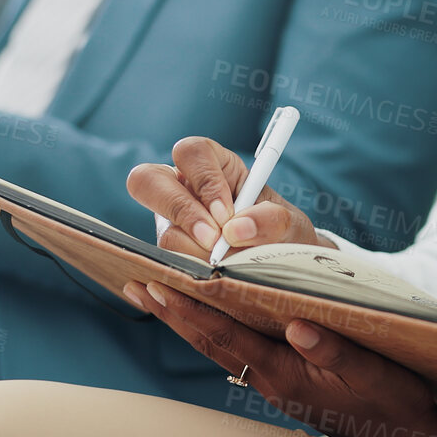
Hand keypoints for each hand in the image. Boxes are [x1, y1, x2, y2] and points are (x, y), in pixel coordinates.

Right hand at [125, 136, 325, 259]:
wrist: (282, 267)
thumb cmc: (281, 234)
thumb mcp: (290, 224)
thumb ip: (272, 220)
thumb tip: (235, 229)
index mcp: (213, 166)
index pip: (191, 153)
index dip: (204, 181)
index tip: (227, 213)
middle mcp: (183, 190)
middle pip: (147, 180)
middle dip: (179, 210)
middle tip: (212, 240)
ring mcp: (171, 225)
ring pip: (162, 233)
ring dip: (195, 253)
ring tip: (228, 266)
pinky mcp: (170, 257)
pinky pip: (164, 265)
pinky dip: (190, 275)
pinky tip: (214, 283)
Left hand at [125, 279, 436, 436]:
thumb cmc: (395, 403)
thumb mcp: (376, 373)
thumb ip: (337, 350)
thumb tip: (297, 326)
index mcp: (287, 374)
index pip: (227, 335)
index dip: (191, 310)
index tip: (157, 285)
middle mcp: (271, 381)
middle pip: (210, 342)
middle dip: (173, 313)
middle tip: (134, 284)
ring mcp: (275, 385)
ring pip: (219, 349)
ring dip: (186, 322)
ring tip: (154, 296)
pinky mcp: (284, 383)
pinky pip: (237, 352)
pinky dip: (212, 331)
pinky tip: (203, 317)